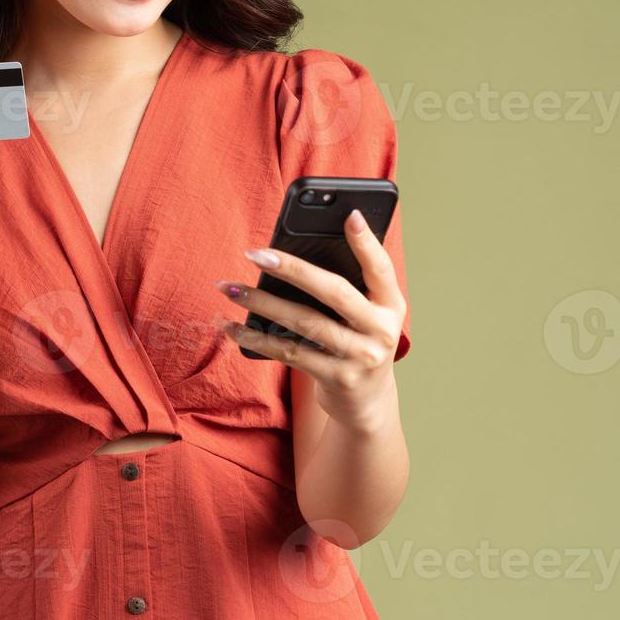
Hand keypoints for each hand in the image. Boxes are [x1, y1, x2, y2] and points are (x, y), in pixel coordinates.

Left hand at [216, 208, 405, 429]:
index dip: (366, 242)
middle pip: (333, 292)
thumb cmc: (357, 342)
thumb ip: (347, 286)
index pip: (380, 268)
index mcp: (391, 305)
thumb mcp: (366, 315)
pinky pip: (289, 353)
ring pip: (304, 322)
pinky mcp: (337, 379)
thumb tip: (292, 255)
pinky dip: (256, 337)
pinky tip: (231, 326)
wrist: (367, 404)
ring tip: (229, 288)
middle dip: (292, 268)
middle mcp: (381, 331)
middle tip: (254, 253)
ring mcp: (361, 357)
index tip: (349, 215)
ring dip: (261, 302)